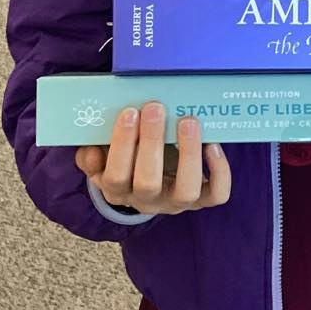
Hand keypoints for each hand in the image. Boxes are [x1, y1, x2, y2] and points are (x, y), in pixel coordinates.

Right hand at [75, 102, 230, 214]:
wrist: (150, 181)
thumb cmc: (126, 157)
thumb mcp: (103, 155)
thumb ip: (92, 152)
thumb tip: (91, 147)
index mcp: (117, 189)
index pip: (115, 176)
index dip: (122, 146)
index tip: (129, 112)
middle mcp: (146, 200)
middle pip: (147, 183)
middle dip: (151, 143)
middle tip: (155, 107)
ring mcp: (175, 202)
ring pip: (185, 191)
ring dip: (188, 155)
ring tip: (188, 121)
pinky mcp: (201, 199)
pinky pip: (216, 195)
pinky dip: (220, 172)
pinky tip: (213, 145)